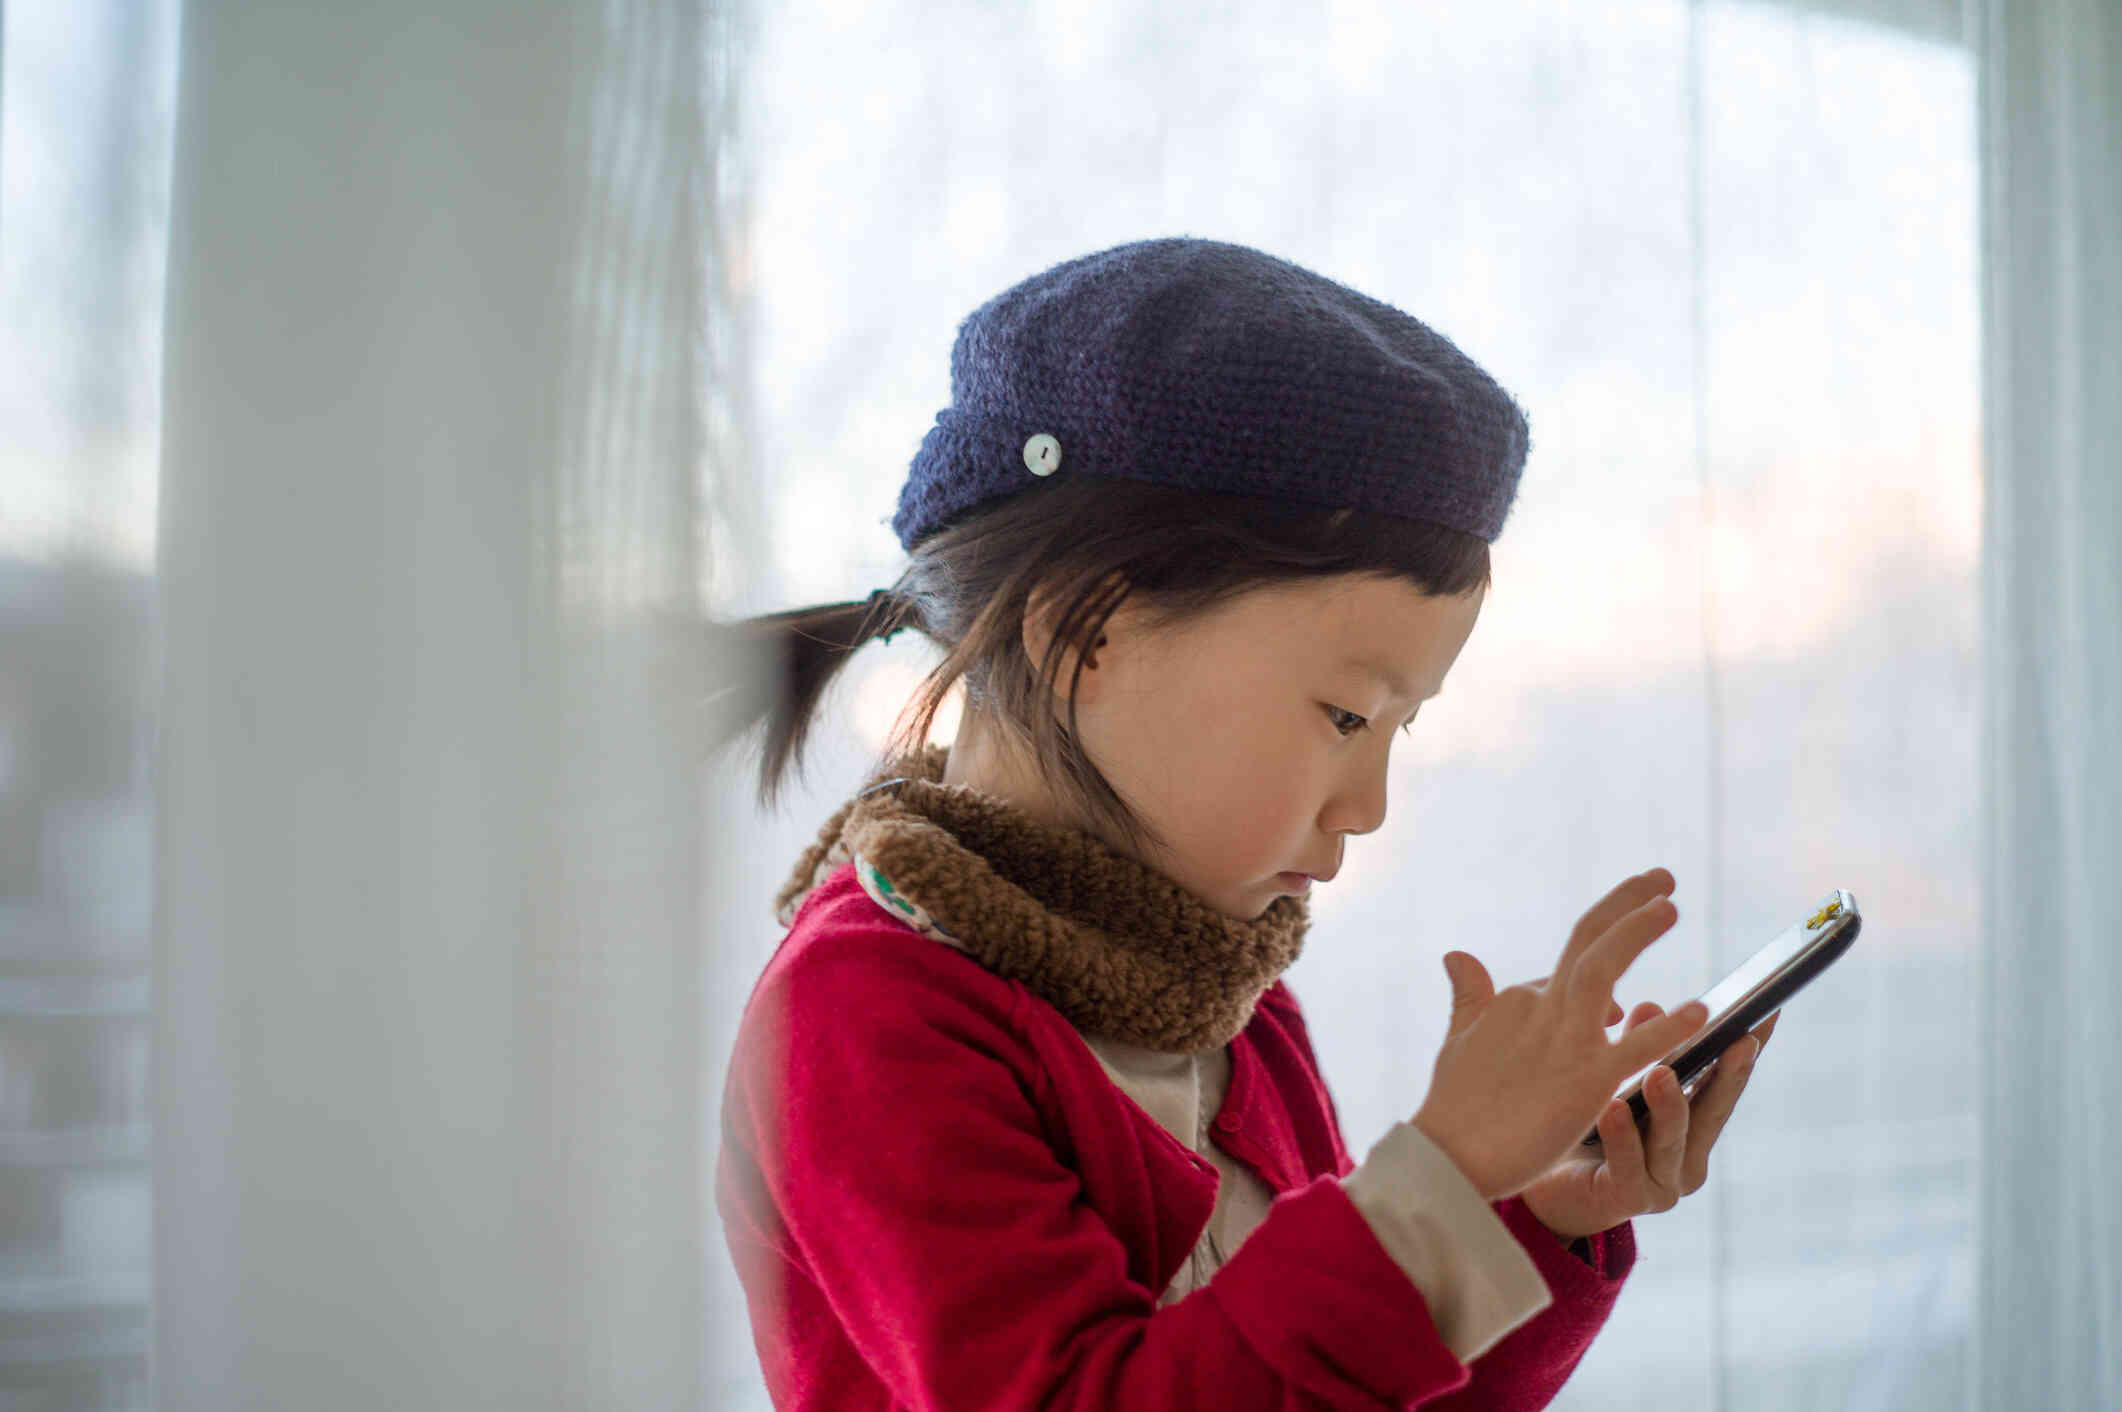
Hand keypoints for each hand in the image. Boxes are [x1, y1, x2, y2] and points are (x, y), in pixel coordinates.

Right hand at [1411, 869, 1709, 1201]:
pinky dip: (1667, 1026)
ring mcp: (1565, 1041)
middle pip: (1587, 939)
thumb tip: (1457, 954)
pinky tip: (1700, 1012)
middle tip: (1663, 879)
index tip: (1627, 978)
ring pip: (1601, 967)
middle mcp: (1541, 1007)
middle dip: (1626, 902)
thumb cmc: (1453, 1105)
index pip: (1568, 965)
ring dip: (1635, 931)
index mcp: (1518, 1000)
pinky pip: (1634, 1046)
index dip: (1604, 957)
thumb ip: (1470, 995)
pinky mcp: (1586, 1080)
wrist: (1447, 1156)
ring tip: (1669, 906)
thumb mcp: (1462, 1038)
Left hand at [1520, 1007, 1779, 1238]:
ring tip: (1660, 1073)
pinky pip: (1627, 1166)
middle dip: (1729, 1075)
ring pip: (1672, 1140)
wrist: (1546, 1189)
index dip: (1747, 1051)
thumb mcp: (1614, 1083)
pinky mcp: (1629, 1199)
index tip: (1768, 1012)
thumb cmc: (1588, 1130)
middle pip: (1713, 1111)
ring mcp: (1664, 1182)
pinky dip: (1623, 1137)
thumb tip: (1650, 1007)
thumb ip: (1635, 1050)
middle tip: (1739, 1041)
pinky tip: (1613, 1110)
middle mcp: (1687, 1156)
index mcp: (1692, 1125)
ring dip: (1669, 1106)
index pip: (1725, 1082)